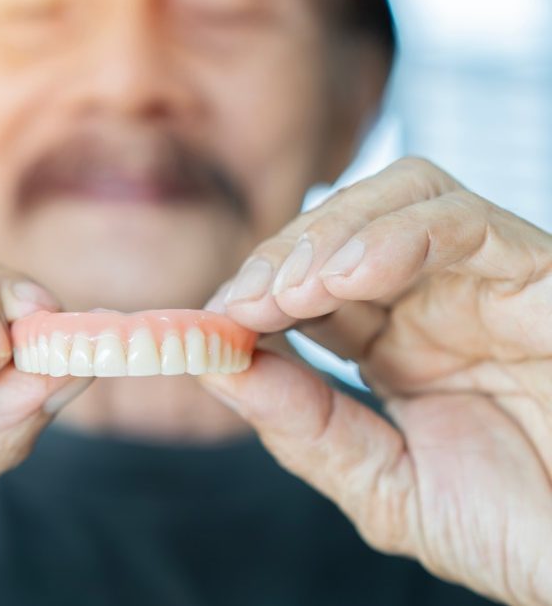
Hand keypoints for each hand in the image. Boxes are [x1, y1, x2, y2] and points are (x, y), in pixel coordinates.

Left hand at [202, 159, 551, 604]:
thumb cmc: (518, 532)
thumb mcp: (384, 487)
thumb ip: (304, 428)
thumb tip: (218, 367)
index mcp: (395, 345)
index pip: (308, 282)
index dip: (255, 291)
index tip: (211, 323)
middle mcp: (434, 301)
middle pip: (342, 227)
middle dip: (280, 257)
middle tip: (241, 303)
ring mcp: (485, 283)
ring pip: (398, 197)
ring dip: (327, 235)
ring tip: (288, 291)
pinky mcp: (541, 275)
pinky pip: (465, 223)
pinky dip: (396, 235)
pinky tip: (347, 276)